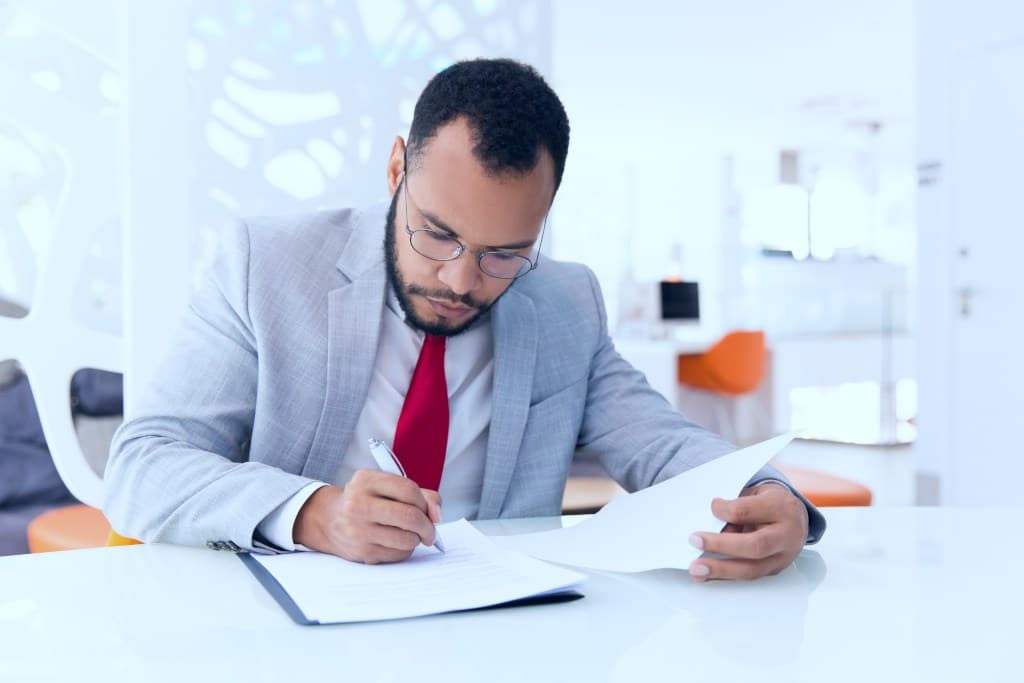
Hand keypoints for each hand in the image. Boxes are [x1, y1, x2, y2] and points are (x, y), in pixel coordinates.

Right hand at [293, 469, 442, 563]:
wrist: (330, 520)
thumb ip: (420, 494)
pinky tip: (395, 542)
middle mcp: (358, 504)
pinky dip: (404, 549)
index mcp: (366, 480)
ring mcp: (358, 530)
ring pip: (407, 539)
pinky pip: (398, 554)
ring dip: (417, 539)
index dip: (425, 502)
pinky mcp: (362, 552)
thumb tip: (436, 515)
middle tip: (430, 531)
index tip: (428, 510)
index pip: (409, 490)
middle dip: (428, 526)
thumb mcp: (386, 486)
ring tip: (410, 534)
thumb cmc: (367, 500)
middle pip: (410, 516)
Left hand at [687, 482, 807, 580]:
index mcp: (782, 508)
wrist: (795, 516)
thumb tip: (709, 528)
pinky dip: (725, 577)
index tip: (712, 507)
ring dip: (720, 570)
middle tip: (694, 541)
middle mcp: (787, 535)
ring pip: (752, 569)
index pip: (748, 511)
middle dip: (721, 545)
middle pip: (755, 545)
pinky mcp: (775, 570)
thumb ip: (735, 509)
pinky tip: (707, 576)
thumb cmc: (769, 502)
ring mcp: (783, 557)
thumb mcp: (754, 494)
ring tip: (696, 569)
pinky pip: (749, 577)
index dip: (725, 510)